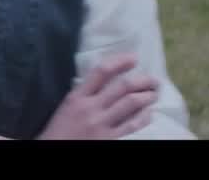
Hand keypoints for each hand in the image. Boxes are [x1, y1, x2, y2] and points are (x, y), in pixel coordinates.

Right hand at [38, 53, 158, 139]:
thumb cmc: (58, 129)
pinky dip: (144, 116)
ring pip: (131, 103)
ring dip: (147, 96)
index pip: (101, 72)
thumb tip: (103, 79)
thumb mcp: (66, 106)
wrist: (54, 149)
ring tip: (154, 94)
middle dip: (143, 80)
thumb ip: (83, 93)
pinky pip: (132, 125)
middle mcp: (91, 107)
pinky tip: (149, 113)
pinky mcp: (110, 138)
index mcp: (77, 97)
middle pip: (123, 86)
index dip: (120, 62)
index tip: (133, 58)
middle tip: (153, 80)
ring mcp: (102, 123)